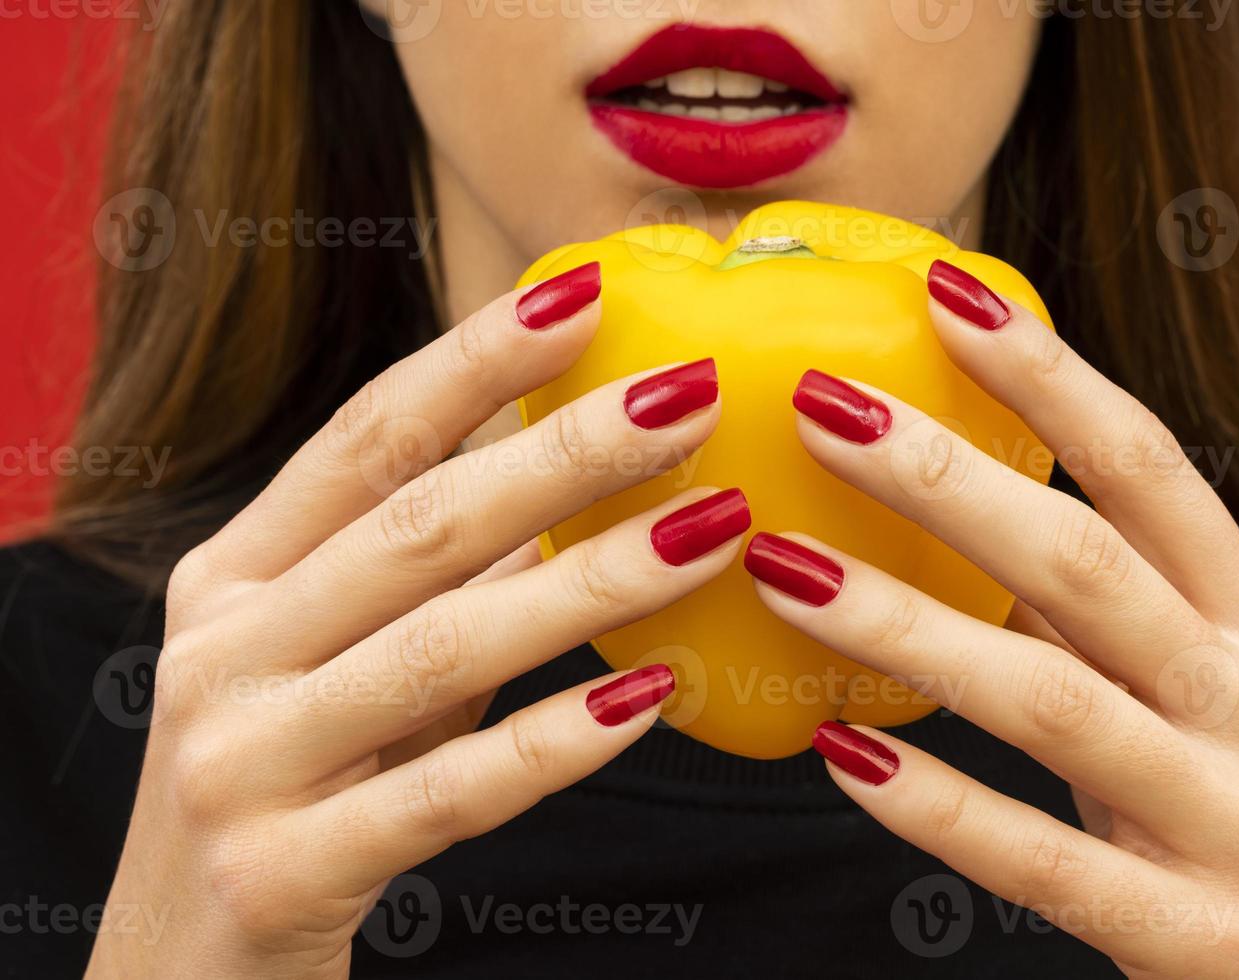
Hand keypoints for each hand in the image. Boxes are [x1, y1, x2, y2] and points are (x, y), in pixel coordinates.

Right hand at [87, 264, 747, 978]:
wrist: (182, 977)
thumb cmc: (291, 787)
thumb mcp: (343, 661)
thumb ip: (432, 578)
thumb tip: (570, 475)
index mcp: (232, 577)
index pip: (367, 440)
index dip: (476, 358)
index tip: (583, 291)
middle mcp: (221, 649)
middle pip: (417, 524)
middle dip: (567, 451)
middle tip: (694, 394)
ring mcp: (238, 760)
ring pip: (442, 646)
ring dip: (593, 582)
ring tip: (715, 527)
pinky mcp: (280, 869)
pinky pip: (445, 794)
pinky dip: (553, 742)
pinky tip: (649, 696)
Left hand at [747, 261, 1238, 977]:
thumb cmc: (1210, 803)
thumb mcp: (1174, 684)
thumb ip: (1082, 601)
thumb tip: (933, 488)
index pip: (1151, 468)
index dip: (1049, 376)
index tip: (945, 297)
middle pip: (1087, 563)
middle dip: (946, 479)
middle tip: (821, 408)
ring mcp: (1234, 817)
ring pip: (1049, 698)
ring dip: (906, 626)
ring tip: (786, 569)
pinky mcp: (1190, 929)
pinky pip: (1038, 858)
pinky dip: (935, 801)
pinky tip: (840, 751)